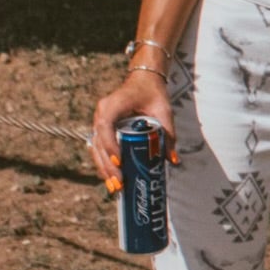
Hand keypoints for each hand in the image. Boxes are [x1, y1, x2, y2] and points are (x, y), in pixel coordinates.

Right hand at [89, 69, 175, 189]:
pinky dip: (104, 163)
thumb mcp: (164, 111)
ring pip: (96, 148)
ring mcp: (99, 121)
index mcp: (112, 105)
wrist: (143, 81)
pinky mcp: (102, 129)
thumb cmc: (153, 94)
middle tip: (119, 184)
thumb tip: (173, 161)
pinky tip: (111, 179)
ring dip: (104, 169)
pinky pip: (100, 148)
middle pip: (99, 143)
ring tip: (115, 188)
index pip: (106, 126)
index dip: (110, 145)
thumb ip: (168, 134)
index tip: (119, 162)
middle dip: (107, 166)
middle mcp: (101, 113)